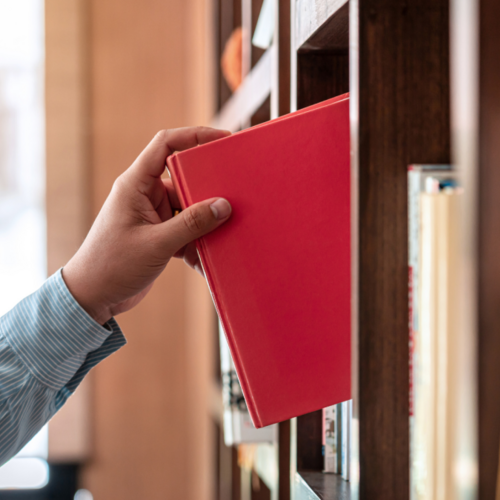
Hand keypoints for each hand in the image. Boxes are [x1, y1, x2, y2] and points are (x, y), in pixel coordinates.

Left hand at [62, 127, 231, 324]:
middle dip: (208, 190)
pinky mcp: (158, 235)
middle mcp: (144, 195)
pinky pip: (185, 230)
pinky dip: (196, 243)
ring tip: (222, 236)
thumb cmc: (112, 266)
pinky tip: (206, 260)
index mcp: (135, 185)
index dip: (194, 136)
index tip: (222, 139)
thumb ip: (191, 224)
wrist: (93, 297)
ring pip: (189, 208)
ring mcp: (152, 216)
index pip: (165, 145)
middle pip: (184, 179)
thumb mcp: (156, 244)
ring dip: (204, 224)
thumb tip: (222, 206)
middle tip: (233, 197)